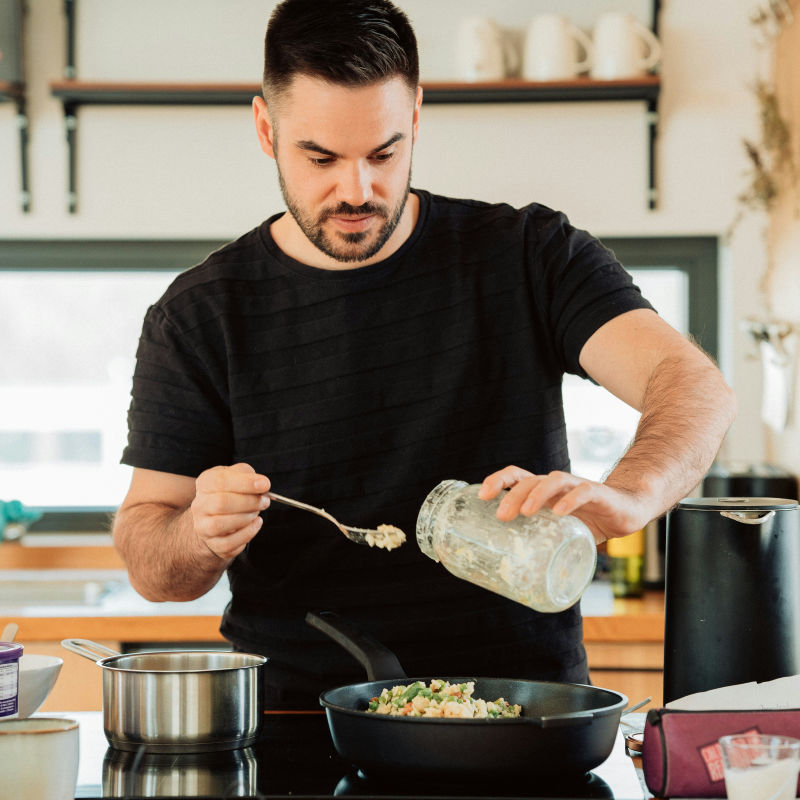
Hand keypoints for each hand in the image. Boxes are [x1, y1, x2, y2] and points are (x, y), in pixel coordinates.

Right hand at [191, 463, 270, 559]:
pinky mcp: (213, 544)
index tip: (265, 484)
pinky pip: (229, 542)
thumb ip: (247, 474)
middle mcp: (200, 505)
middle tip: (265, 501)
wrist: (215, 518)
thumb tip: (261, 483)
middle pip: (221, 503)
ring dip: (247, 517)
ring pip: (221, 524)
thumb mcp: (235, 476)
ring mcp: (203, 526)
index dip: (245, 482)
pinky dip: (247, 533)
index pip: (221, 480)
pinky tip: (256, 523)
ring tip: (257, 512)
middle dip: (249, 502)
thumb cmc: (229, 494)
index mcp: (205, 483)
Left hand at [478, 465, 649, 543]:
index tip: (481, 496)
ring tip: (525, 512)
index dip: (497, 481)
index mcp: (543, 491)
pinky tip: (559, 512)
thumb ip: (542, 548)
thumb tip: (516, 581)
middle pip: (529, 480)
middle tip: (501, 516)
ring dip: (537, 494)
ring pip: (553, 481)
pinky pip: (583, 492)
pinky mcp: (599, 494)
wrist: (627, 511)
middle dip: (512, 495)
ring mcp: (577, 486)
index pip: (515, 476)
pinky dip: (570, 500)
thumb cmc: (588, 521)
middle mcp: (556, 485)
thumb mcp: (560, 534)